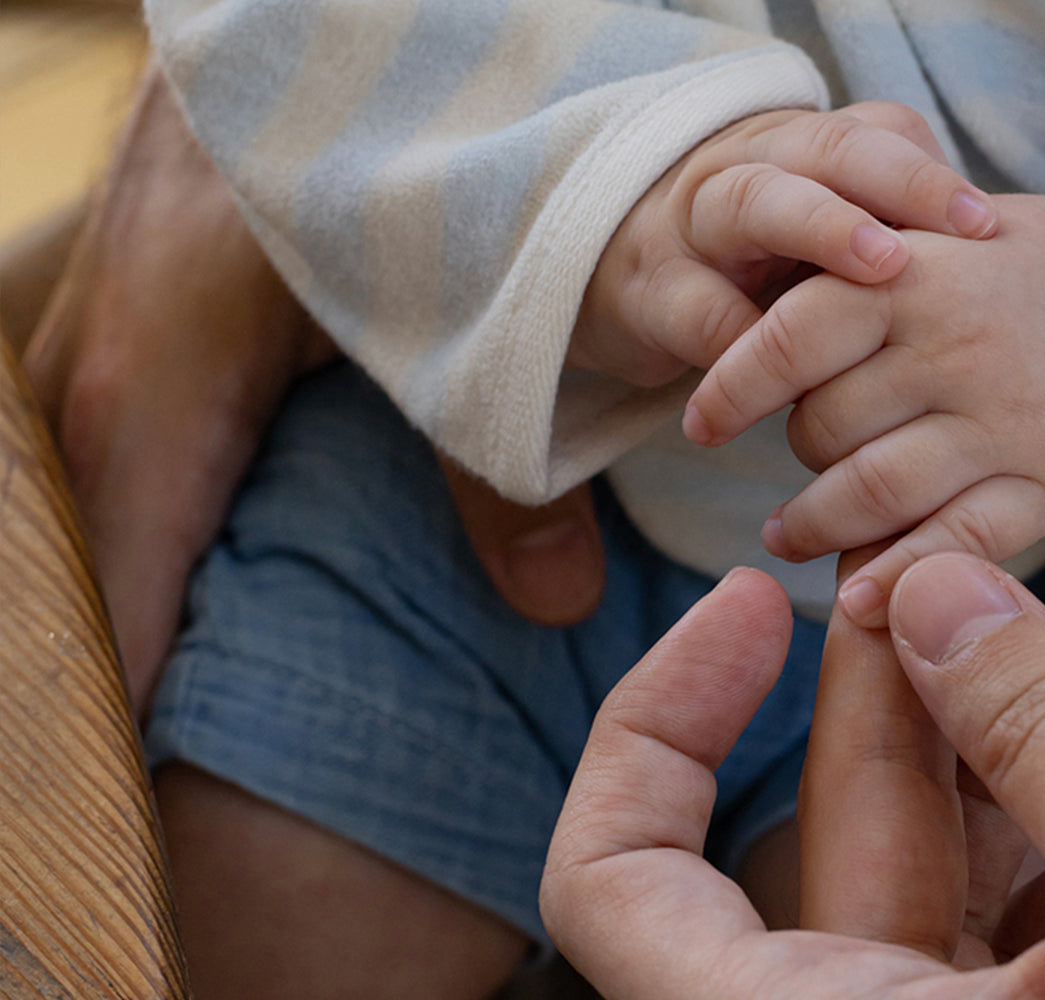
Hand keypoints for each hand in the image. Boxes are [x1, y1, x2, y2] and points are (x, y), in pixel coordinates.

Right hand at [22, 67, 604, 715]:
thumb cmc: (371, 170)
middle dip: (104, 665)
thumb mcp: (440, 316)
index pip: (119, 589)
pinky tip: (159, 568)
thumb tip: (558, 606)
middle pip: (74, 565)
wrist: (300, 25)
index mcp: (167, 388)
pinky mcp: (113, 326)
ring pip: (71, 508)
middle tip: (145, 773)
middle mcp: (99, 376)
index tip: (139, 798)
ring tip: (148, 691)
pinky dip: (119, 524)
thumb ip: (495, 467)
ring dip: (105, 596)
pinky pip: (91, 456)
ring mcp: (90, 345)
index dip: (125, 698)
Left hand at [542, 552, 1044, 998]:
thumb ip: (1037, 718)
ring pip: (927, 855)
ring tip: (1036, 635)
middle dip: (879, 684)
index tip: (741, 610)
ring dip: (975, 727)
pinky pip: (1011, 896)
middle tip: (938, 573)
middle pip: (820, 833)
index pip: (617, 889)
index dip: (649, 732)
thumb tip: (932, 596)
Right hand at [570, 102, 997, 387]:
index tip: (989, 223)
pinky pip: (698, 311)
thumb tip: (996, 267)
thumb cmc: (757, 267)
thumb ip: (894, 242)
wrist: (624, 276)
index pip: (875, 137)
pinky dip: (745, 347)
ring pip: (756, 201)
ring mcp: (695, 222)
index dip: (930, 175)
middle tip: (959, 230)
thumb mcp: (824, 243)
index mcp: (803, 151)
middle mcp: (752, 165)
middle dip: (895, 183)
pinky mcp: (651, 292)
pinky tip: (793, 379)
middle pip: (825, 150)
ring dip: (823, 227)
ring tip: (883, 268)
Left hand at [684, 186, 1044, 626]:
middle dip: (794, 453)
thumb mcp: (913, 251)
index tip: (700, 427)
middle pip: (826, 426)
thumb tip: (723, 364)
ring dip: (815, 526)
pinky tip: (857, 602)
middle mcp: (960, 346)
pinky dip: (898, 580)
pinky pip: (957, 545)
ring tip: (787, 532)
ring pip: (876, 493)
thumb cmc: (979, 284)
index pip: (794, 336)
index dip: (733, 390)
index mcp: (913, 276)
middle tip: (794, 462)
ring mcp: (1008, 421)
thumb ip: (832, 288)